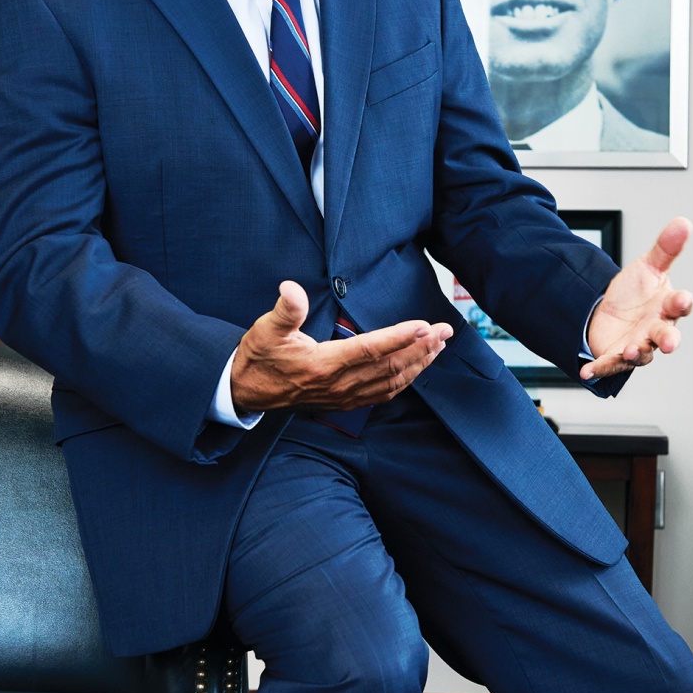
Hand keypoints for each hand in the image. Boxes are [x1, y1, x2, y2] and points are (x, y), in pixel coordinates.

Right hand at [230, 282, 453, 414]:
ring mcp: (344, 397)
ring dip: (419, 364)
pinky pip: (383, 394)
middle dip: (422, 348)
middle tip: (445, 331)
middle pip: (391, 366)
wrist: (247, 392)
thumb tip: (291, 289)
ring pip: (391, 382)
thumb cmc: (258, 358)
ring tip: (439, 347)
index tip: (424, 325)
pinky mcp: (345, 403)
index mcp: (323, 364)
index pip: (370, 349)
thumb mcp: (264, 330)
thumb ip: (284, 310)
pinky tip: (417, 370)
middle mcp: (339, 384)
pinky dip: (405, 382)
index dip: (400, 337)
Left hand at [579, 217, 692, 382]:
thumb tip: (684, 223)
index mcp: (666, 307)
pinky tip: (586, 371)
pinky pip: (608, 364)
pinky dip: (598, 369)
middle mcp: (655, 329)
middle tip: (672, 343)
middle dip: (669, 339)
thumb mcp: (649, 266)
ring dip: (635, 353)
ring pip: (641, 353)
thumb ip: (666, 248)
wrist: (610, 310)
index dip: (682, 303)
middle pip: (666, 335)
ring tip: (630, 350)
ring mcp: (637, 345)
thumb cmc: (637, 292)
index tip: (683, 299)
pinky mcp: (615, 356)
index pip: (679, 305)